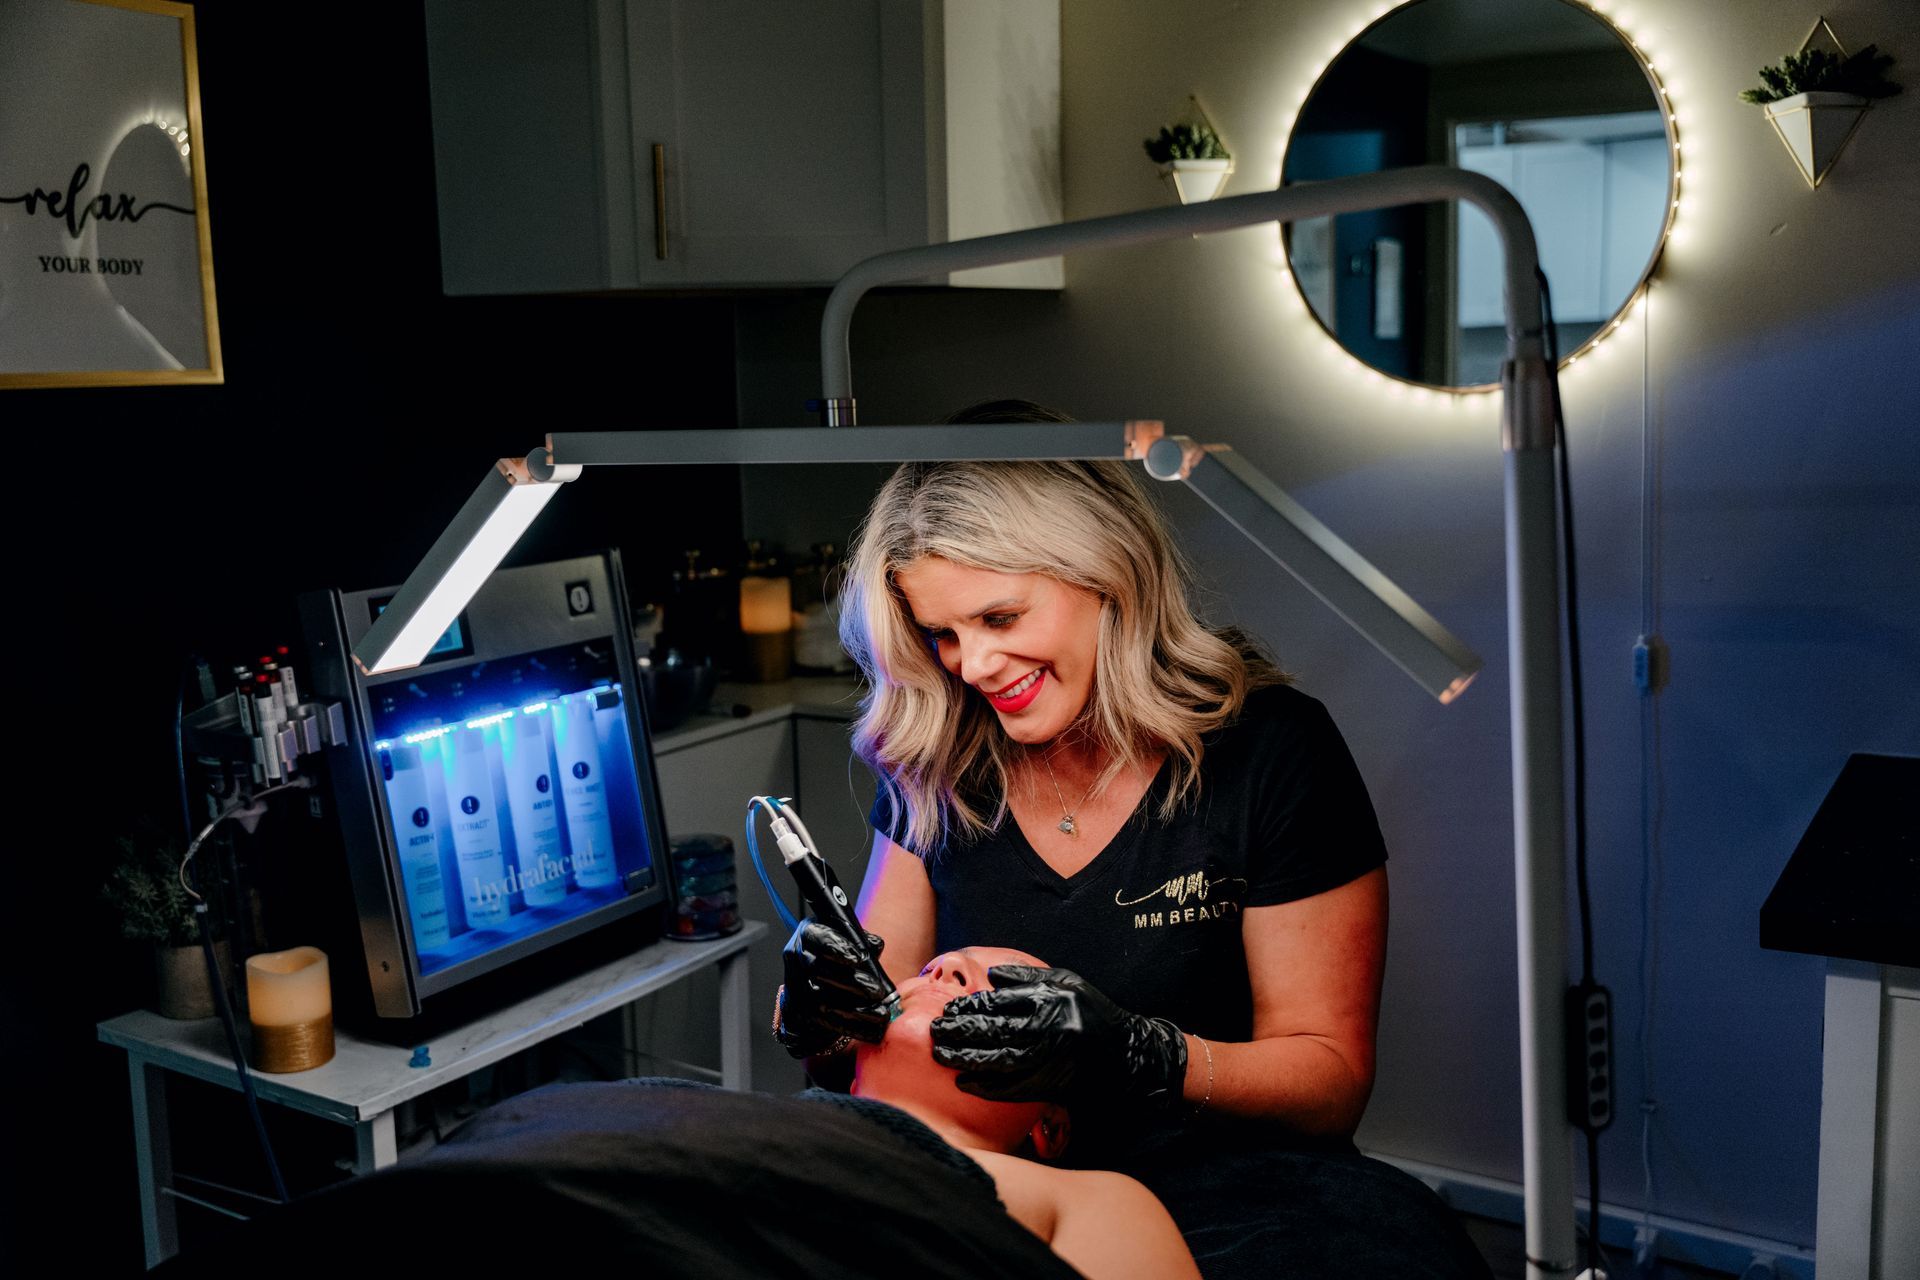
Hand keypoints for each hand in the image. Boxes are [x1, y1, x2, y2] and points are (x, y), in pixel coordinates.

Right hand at [773, 919, 892, 1057]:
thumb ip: (862, 942)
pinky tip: (873, 1030)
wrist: (817, 991)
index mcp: (809, 934)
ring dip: (855, 1009)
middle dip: (852, 981)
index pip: (818, 936)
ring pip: (821, 998)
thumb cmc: (839, 961)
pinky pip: (825, 1020)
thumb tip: (876, 945)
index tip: (859, 957)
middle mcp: (797, 956)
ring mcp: (795, 985)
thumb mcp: (851, 945)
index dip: (837, 946)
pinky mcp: (800, 1011)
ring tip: (881, 1014)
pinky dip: (851, 1026)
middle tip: (877, 991)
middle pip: (819, 968)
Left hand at [929, 964, 1187, 1108]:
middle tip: (934, 1031)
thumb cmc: (1094, 1013)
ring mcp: (1052, 1058)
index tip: (948, 1008)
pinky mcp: (1054, 1084)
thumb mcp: (1067, 982)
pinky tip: (966, 1083)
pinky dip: (987, 1087)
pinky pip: (1014, 1088)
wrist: (1128, 1053)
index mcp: (1052, 998)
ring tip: (941, 1055)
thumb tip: (991, 974)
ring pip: (999, 1059)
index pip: (1000, 1001)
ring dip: (966, 1058)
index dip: (970, 1006)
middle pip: (994, 1030)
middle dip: (960, 1031)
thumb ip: (1028, 976)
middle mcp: (1050, 1027)